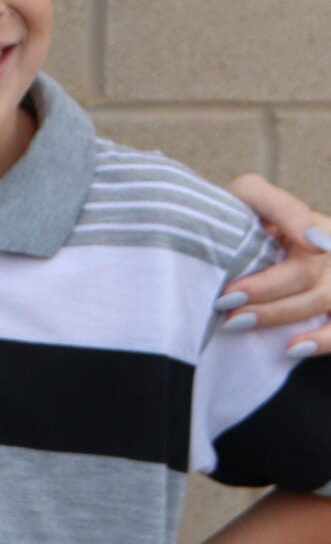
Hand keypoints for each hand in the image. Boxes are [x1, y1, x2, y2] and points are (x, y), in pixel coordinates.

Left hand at [223, 177, 330, 357]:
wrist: (239, 240)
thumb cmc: (243, 218)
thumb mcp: (251, 195)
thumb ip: (280, 206)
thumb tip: (317, 242)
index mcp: (312, 221)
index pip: (304, 235)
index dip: (276, 265)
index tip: (233, 289)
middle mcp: (330, 250)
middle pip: (307, 275)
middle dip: (263, 293)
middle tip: (223, 304)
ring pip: (324, 301)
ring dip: (279, 316)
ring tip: (237, 323)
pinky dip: (321, 341)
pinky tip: (290, 348)